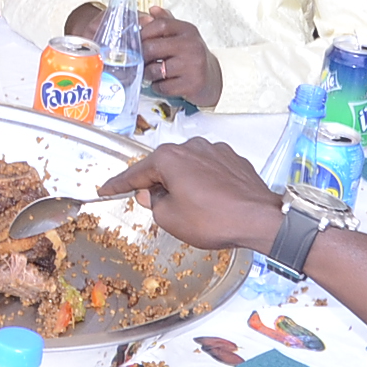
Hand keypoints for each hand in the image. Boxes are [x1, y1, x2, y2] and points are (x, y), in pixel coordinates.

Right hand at [98, 138, 285, 252]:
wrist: (260, 220)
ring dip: (183, 183)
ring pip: (187, 166)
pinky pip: (208, 169)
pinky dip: (204, 182)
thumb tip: (153, 194)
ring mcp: (214, 150)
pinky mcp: (233, 159)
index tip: (105, 190)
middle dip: (157, 185)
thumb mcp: (170, 219)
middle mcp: (191, 146)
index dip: (118, 185)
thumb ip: (153, 204)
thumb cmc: (214, 219)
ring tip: (191, 208)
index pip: (134, 173)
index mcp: (169, 158)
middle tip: (156, 206)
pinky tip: (211, 201)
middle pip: (163, 166)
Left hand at [140, 7, 222, 106]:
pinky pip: (162, 87)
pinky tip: (163, 83)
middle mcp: (191, 45)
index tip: (135, 41)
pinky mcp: (192, 84)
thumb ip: (164, 22)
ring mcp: (193, 65)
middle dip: (141, 57)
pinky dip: (157, 87)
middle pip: (151, 48)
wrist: (211, 78)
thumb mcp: (181, 35)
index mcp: (187, 30)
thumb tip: (150, 11)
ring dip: (148, 74)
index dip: (143, 32)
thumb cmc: (190, 55)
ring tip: (152, 73)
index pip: (159, 25)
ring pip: (154, 70)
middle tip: (141, 60)